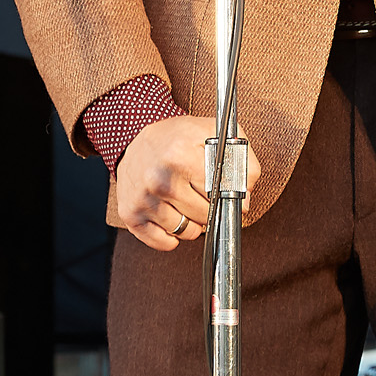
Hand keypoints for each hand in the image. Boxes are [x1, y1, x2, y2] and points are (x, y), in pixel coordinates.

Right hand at [116, 112, 261, 251]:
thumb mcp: (211, 132)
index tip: (223, 188)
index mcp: (180, 155)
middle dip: (210, 208)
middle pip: (204, 215)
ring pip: (187, 232)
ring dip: (193, 223)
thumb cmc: (176, 138)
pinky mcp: (131, 216)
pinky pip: (165, 243)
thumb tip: (244, 201)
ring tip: (186, 202)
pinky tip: (172, 215)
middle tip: (202, 193)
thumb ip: (241, 159)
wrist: (132, 141)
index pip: (219, 192)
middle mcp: (159, 179)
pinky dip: (173, 235)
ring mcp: (143, 200)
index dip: (226, 192)